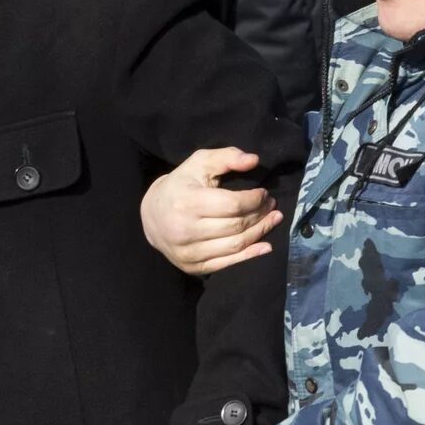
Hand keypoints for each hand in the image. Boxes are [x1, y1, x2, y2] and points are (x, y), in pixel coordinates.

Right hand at [142, 146, 278, 276]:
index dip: (255, 200)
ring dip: (260, 233)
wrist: (152, 216)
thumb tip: (253, 160)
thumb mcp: (200, 163)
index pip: (233, 205)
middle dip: (260, 215)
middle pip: (236, 226)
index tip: (264, 193)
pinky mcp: (192, 267)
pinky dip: (250, 255)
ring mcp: (188, 252)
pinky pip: (228, 263)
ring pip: (235, 245)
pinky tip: (265, 246)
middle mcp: (185, 230)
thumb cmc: (181, 185)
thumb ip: (227, 157)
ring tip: (272, 220)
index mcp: (187, 202)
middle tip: (272, 206)